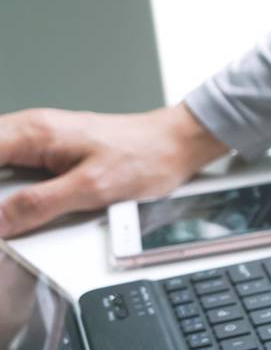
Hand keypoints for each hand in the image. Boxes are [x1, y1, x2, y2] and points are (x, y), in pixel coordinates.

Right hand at [0, 105, 227, 237]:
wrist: (175, 145)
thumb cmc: (144, 158)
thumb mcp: (92, 189)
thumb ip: (40, 205)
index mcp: (34, 132)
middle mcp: (30, 129)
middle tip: (1, 220)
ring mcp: (38, 137)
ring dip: (1, 190)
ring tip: (8, 215)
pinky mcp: (49, 149)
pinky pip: (10, 163)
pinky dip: (6, 183)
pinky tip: (13, 204)